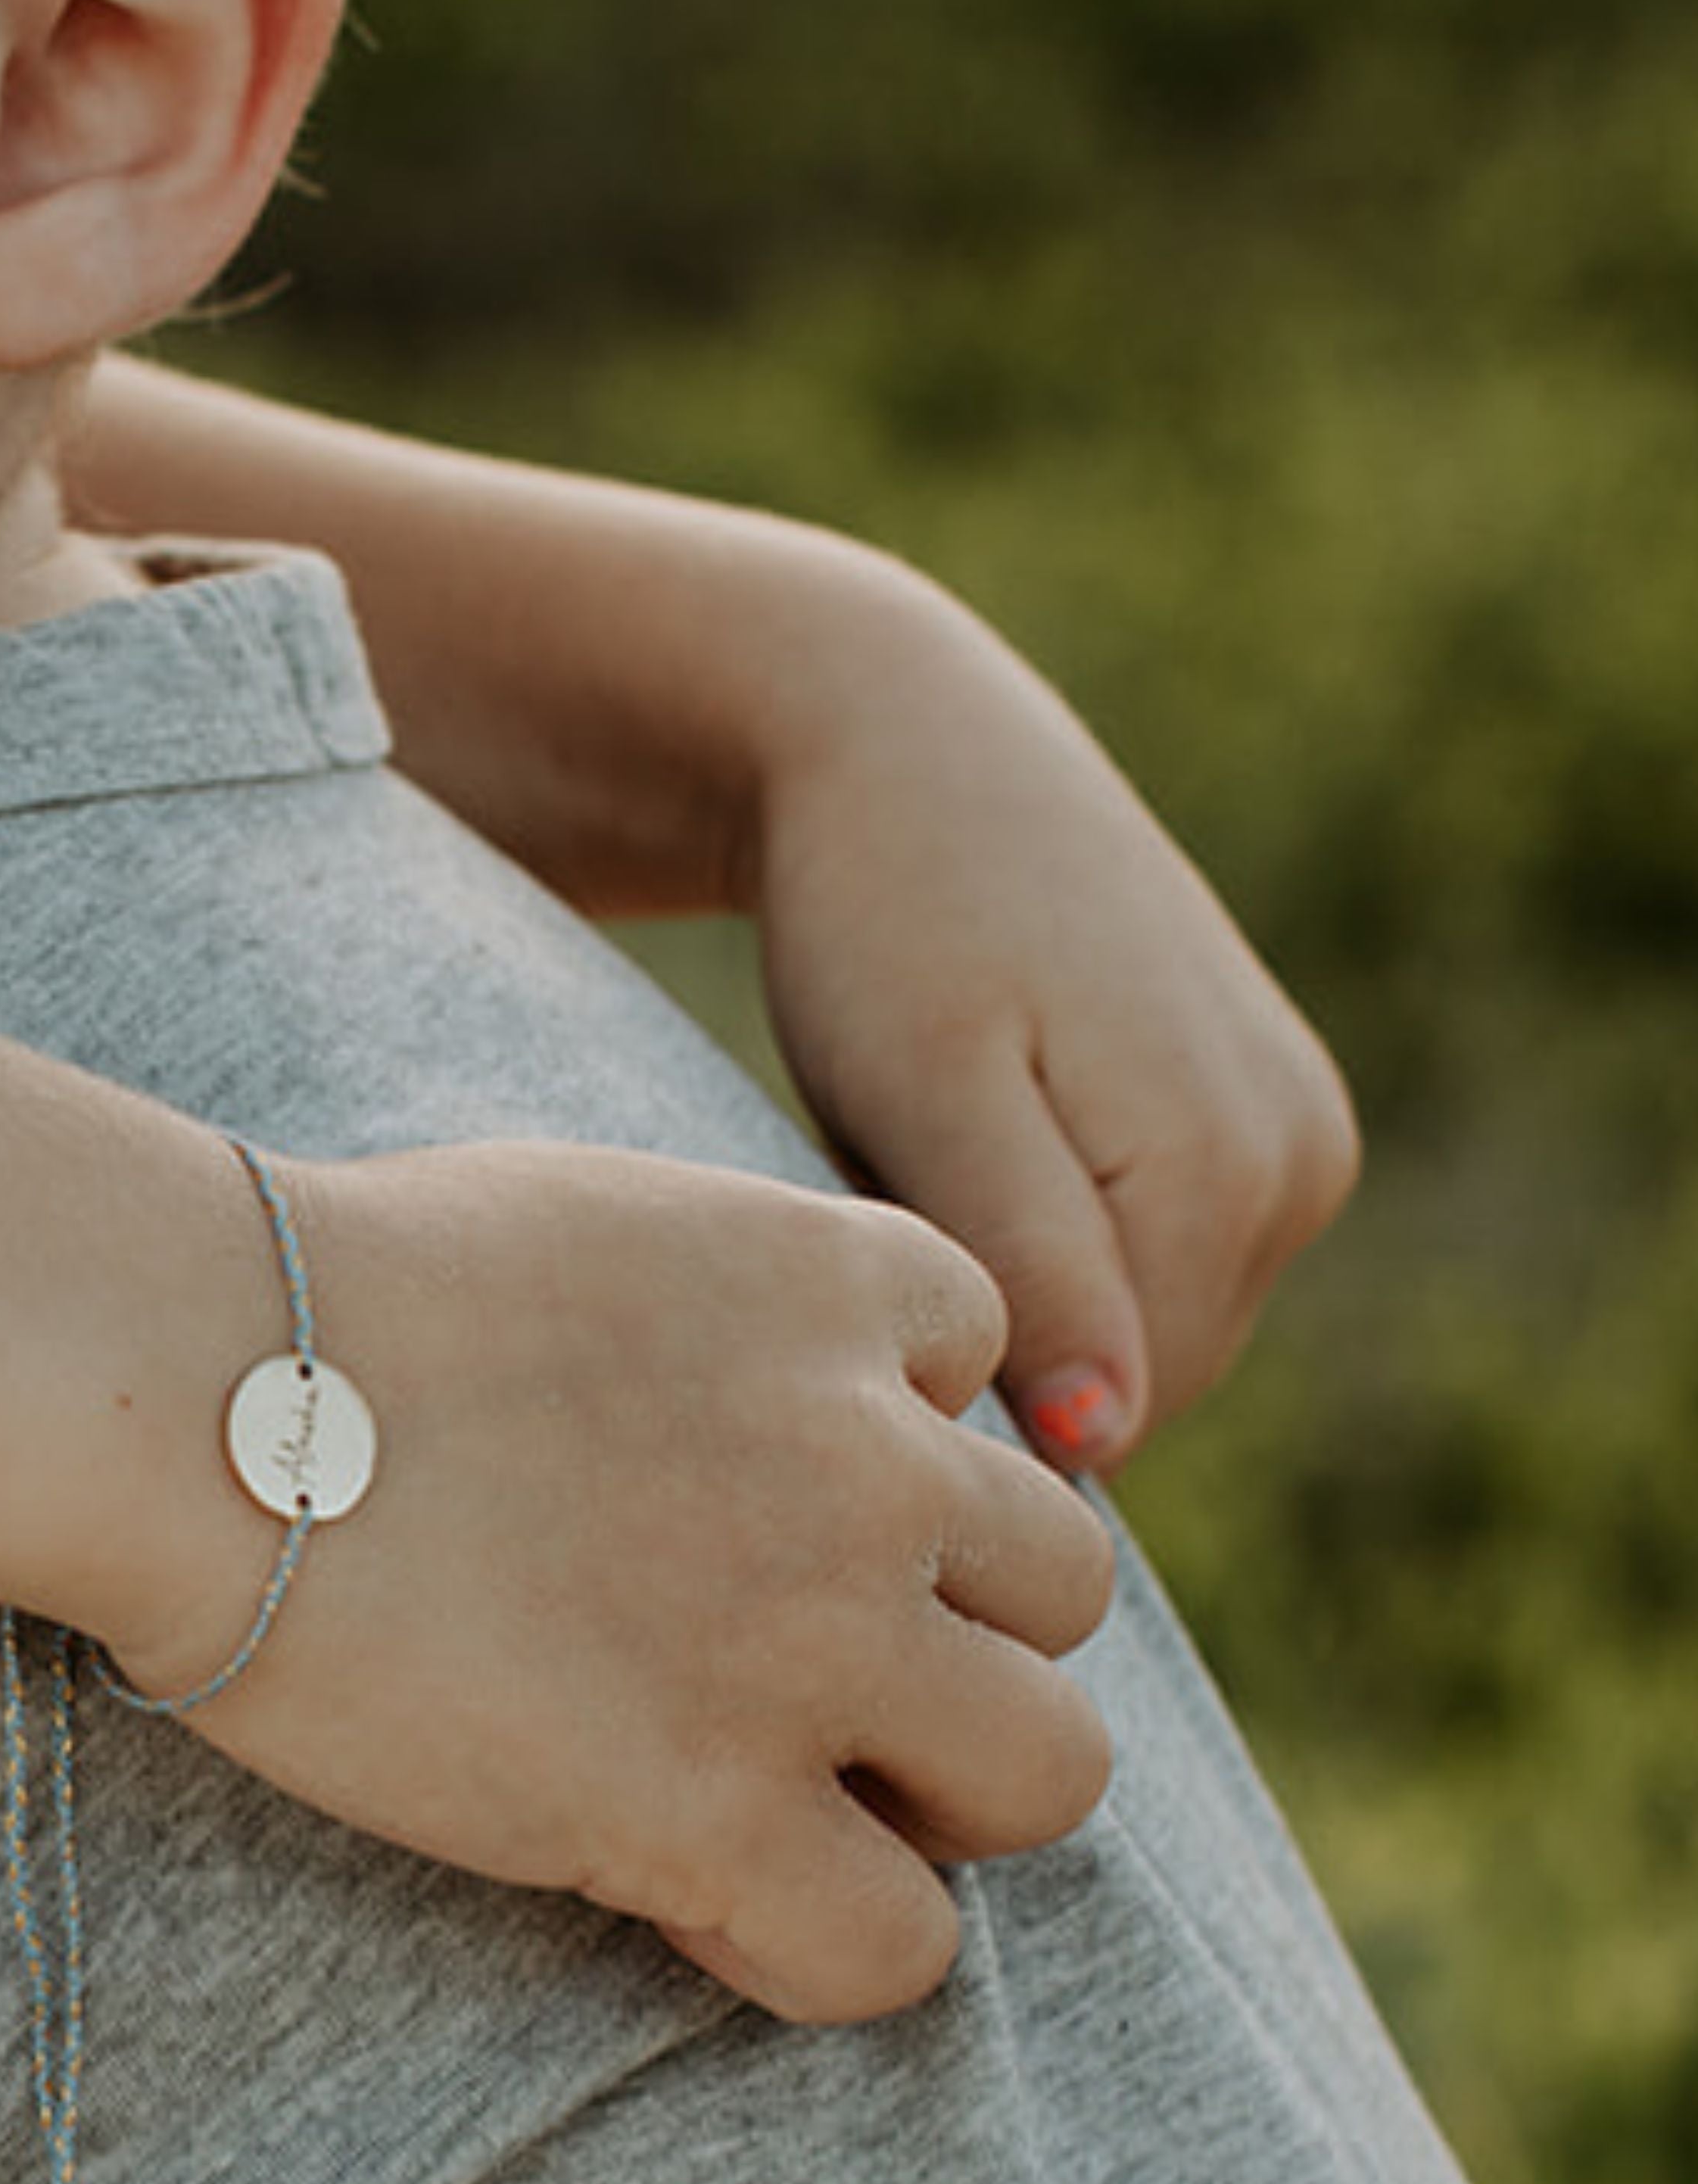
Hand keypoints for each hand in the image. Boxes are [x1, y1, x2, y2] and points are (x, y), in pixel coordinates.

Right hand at [103, 1143, 1114, 2023]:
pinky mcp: (717, 1812)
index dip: (891, 1449)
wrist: (204, 1394)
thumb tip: (735, 1390)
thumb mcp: (592, 1219)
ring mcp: (814, 1644)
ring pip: (1049, 1770)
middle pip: (1064, 1586)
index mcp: (835, 1284)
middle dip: (957, 1634)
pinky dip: (831, 1940)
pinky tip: (705, 1894)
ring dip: (941, 1792)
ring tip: (793, 1797)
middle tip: (803, 1673)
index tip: (761, 1495)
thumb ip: (724, 1300)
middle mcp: (873, 1462)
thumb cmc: (331, 1294)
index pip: (986, 1374)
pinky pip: (900, 1946)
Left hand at [745, 551, 1358, 1472]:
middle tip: (895, 1166)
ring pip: (1143, 1316)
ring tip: (937, 1127)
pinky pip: (1152, 1247)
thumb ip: (1027, 1265)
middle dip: (1009, 1312)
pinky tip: (987, 1112)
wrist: (903, 745)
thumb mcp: (926, 1097)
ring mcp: (1300, 1135)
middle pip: (1141, 1372)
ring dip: (1028, 1265)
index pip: (1111, 1411)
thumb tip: (1101, 1437)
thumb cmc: (883, 921)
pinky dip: (1057, 1216)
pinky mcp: (1266, 1110)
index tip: (882, 1231)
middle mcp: (1302, 1162)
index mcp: (1232, 1169)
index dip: (977, 1363)